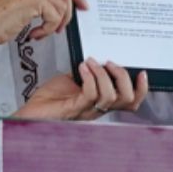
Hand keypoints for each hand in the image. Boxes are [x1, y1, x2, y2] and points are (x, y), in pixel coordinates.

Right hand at [0, 0, 86, 44]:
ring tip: (41, 32)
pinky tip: (34, 33)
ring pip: (62, 6)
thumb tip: (62, 5)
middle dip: (68, 11)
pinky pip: (54, 17)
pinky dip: (47, 30)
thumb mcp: (22, 1)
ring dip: (54, 24)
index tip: (82, 5)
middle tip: (61, 27)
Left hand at [14, 58, 148, 120]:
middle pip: (126, 99)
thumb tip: (99, 58)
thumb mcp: (75, 79)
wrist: (31, 113)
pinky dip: (89, 77)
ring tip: (91, 62)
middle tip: (109, 62)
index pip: (131, 102)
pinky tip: (82, 68)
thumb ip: (90, 73)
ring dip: (102, 73)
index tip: (141, 72)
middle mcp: (98, 109)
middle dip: (122, 76)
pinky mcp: (74, 109)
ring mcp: (87, 110)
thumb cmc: (50, 99)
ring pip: (110, 96)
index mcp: (101, 103)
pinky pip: (90, 94)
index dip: (141, 89)